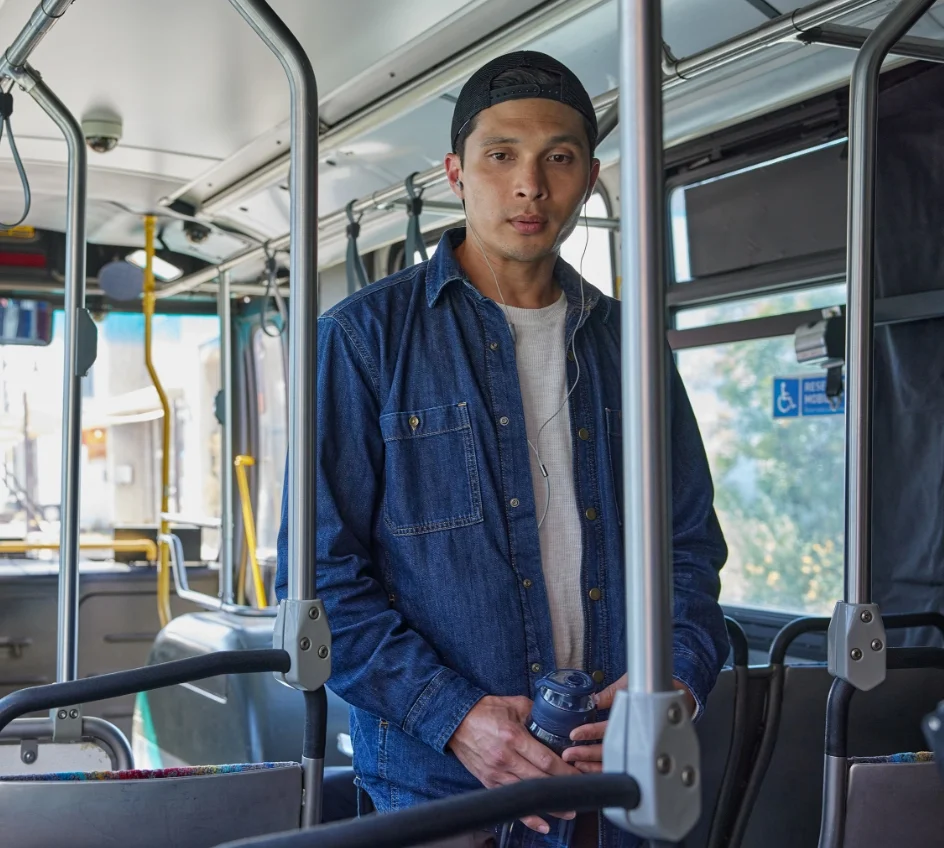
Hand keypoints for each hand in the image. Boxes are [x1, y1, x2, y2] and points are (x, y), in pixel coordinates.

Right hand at [448, 695, 578, 833]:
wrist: (456, 721)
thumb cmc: (485, 711)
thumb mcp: (513, 704)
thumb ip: (535, 712)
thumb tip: (555, 718)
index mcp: (513, 737)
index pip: (546, 759)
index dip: (565, 770)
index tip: (578, 774)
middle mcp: (505, 758)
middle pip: (540, 779)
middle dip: (562, 788)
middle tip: (579, 793)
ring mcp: (496, 773)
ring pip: (528, 794)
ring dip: (550, 805)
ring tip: (568, 811)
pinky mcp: (489, 782)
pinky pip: (511, 802)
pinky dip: (528, 816)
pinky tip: (543, 824)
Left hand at [562, 676, 695, 773]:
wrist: (684, 697)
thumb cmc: (660, 688)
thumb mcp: (633, 683)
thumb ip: (613, 693)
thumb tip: (593, 700)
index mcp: (637, 718)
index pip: (610, 728)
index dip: (591, 732)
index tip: (575, 734)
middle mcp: (639, 736)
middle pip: (610, 750)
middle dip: (587, 755)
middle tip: (569, 754)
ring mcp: (641, 747)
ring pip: (616, 761)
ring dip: (594, 765)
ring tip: (576, 763)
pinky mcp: (641, 751)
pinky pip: (622, 764)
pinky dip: (606, 767)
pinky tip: (591, 767)